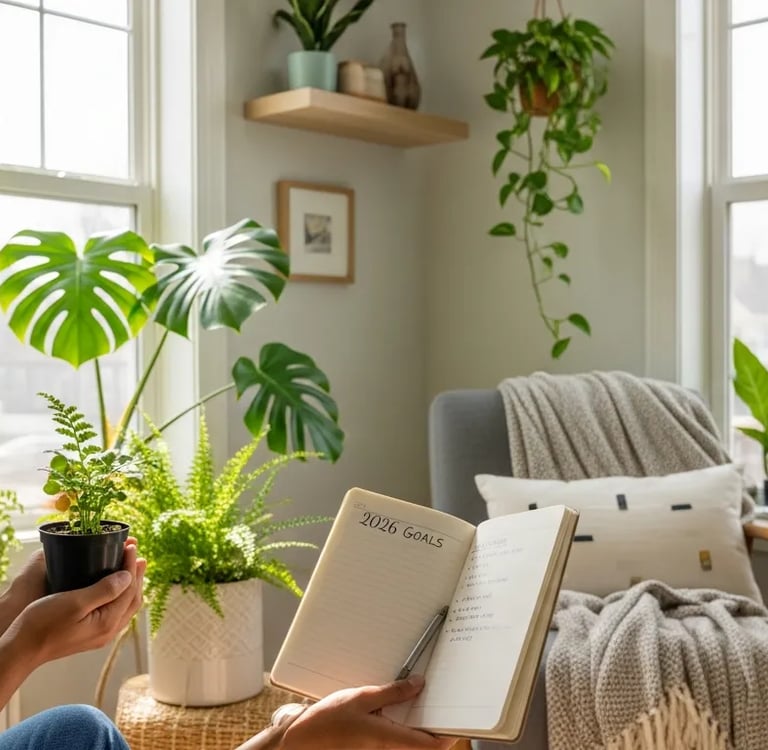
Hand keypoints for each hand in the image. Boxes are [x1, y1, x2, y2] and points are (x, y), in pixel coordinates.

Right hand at [5, 541, 144, 667]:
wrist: (22, 649)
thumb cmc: (43, 624)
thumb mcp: (75, 602)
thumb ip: (105, 590)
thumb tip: (128, 576)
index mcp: (108, 622)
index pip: (129, 589)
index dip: (132, 566)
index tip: (131, 546)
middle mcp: (109, 631)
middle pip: (132, 598)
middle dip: (136, 574)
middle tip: (135, 553)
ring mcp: (101, 634)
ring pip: (125, 606)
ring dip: (131, 584)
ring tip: (131, 566)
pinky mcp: (91, 634)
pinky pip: (116, 612)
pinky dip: (120, 595)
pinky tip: (115, 587)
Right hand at [279, 675, 454, 749]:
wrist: (301, 741)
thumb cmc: (327, 722)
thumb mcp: (362, 697)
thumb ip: (392, 692)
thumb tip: (419, 685)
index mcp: (388, 739)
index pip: (430, 745)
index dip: (448, 734)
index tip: (457, 717)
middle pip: (422, 745)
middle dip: (434, 726)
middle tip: (440, 701)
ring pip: (410, 743)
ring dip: (418, 726)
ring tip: (420, 699)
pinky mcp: (374, 749)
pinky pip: (397, 741)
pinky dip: (404, 727)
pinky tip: (399, 709)